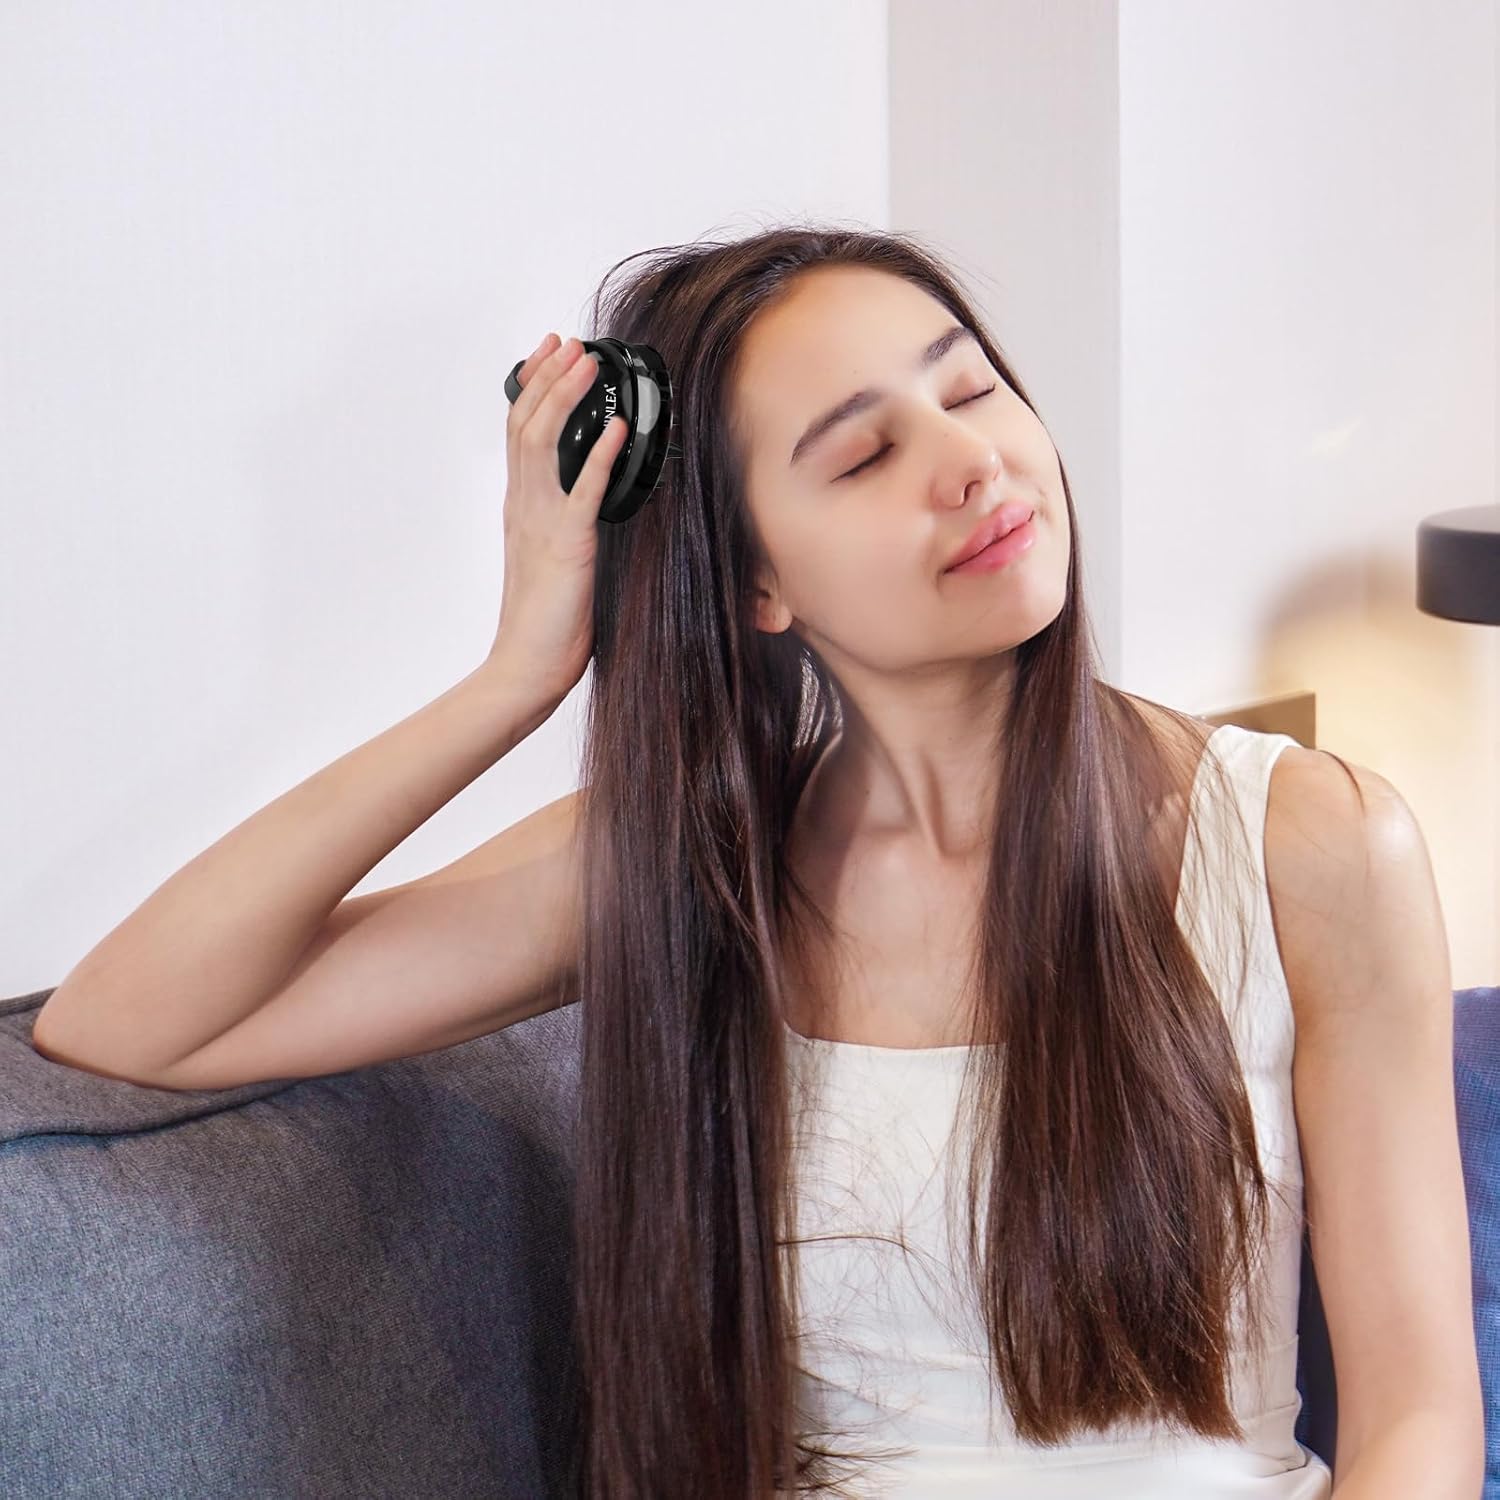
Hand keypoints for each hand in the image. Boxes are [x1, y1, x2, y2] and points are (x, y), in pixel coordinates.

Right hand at [487, 332, 628, 701]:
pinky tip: (619, 427)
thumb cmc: (546, 623)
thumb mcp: (555, 557)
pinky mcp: (567, 545)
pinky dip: (602, 453)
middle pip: (526, 422)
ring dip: (567, 396)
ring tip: (587, 362)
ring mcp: (541, 522)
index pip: (519, 431)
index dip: (533, 386)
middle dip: (548, 375)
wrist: (527, 666)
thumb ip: (567, 522)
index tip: (549, 352)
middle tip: (570, 341)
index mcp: (520, 507)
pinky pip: (583, 489)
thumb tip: (595, 498)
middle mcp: (524, 505)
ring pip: (544, 441)